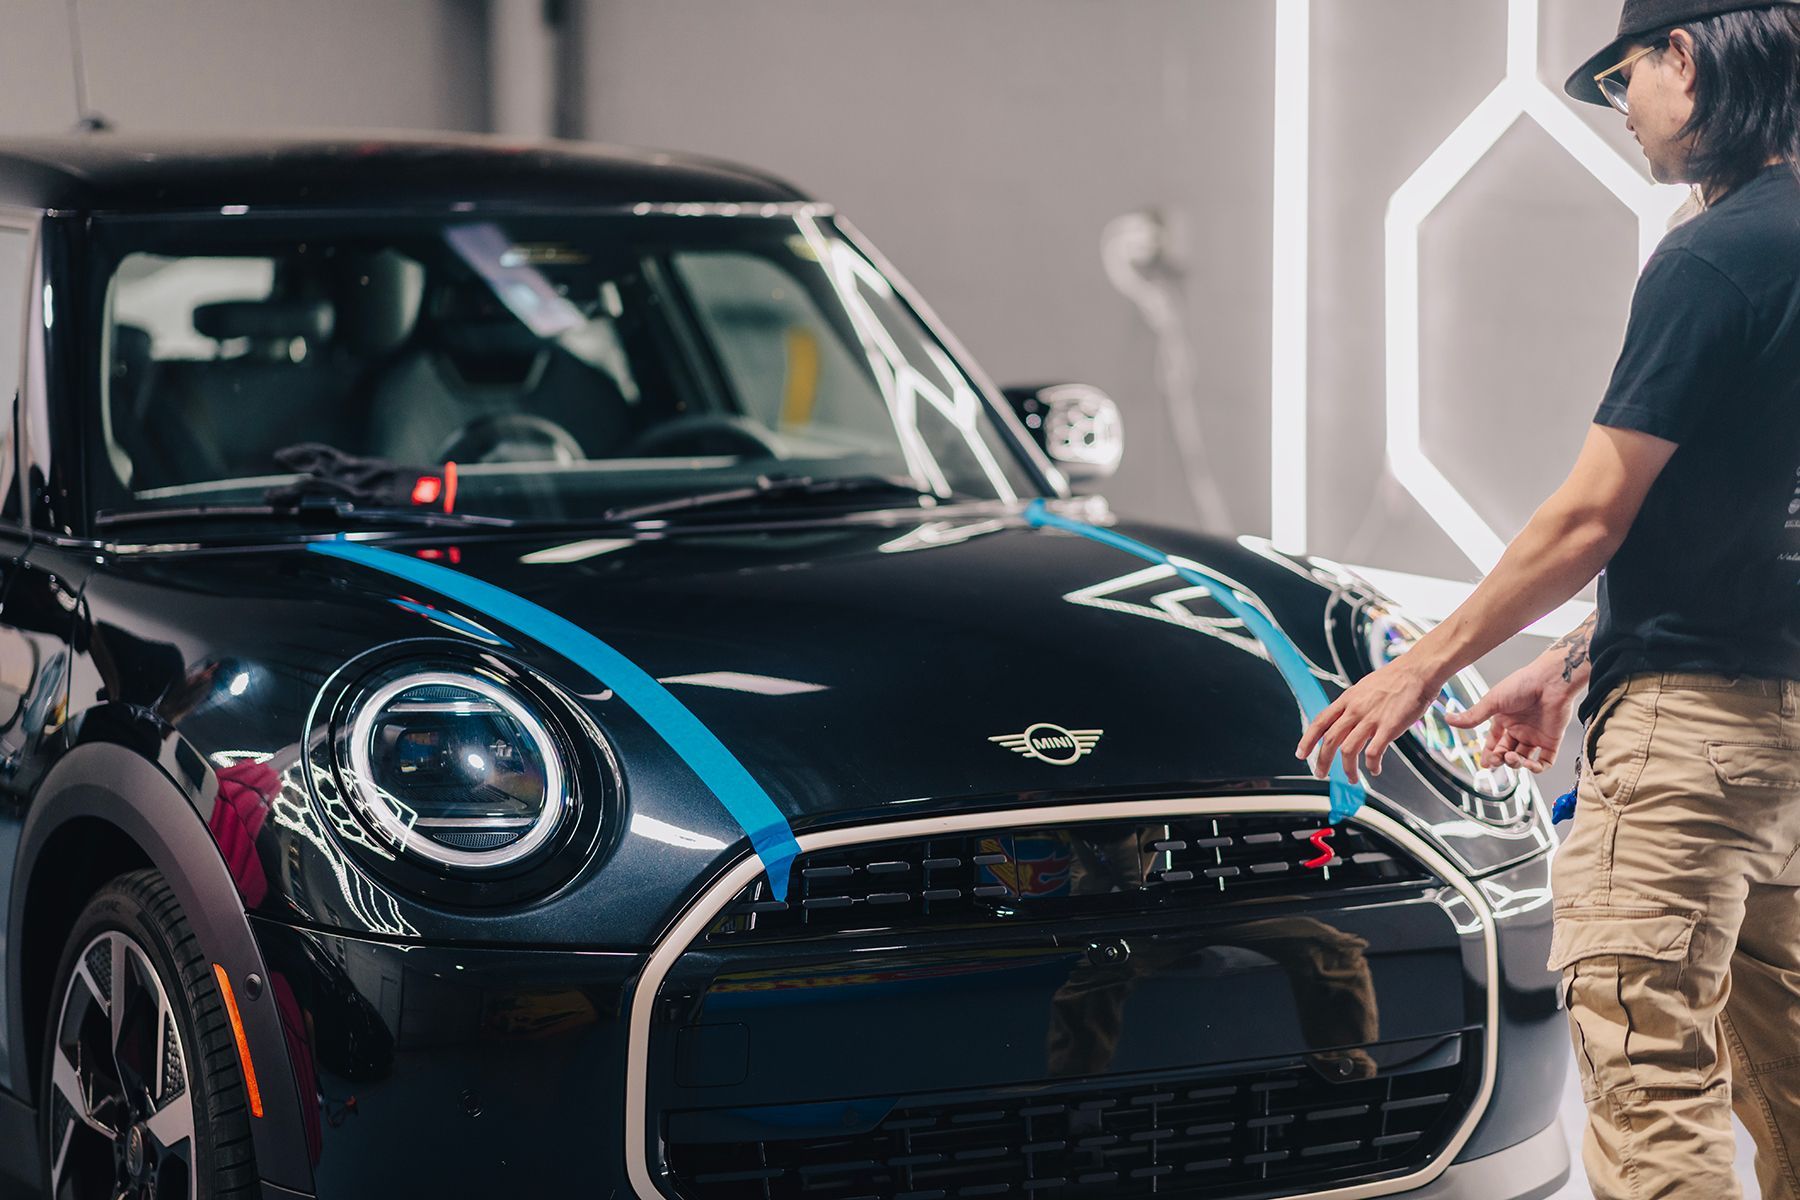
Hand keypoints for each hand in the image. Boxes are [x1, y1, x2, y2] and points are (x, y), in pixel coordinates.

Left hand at [1295, 658, 1440, 784]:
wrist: (1417, 671)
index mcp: (1347, 700)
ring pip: (1348, 750)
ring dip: (1348, 769)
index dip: (1308, 740)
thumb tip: (1345, 719)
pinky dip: (1371, 765)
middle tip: (1321, 773)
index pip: (1320, 722)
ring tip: (1352, 778)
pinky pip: (1373, 752)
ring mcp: (1371, 719)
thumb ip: (1353, 705)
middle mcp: (1355, 710)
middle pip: (1330, 740)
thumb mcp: (1364, 688)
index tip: (1301, 754)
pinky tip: (1374, 769)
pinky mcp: (1388, 727)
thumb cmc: (1395, 679)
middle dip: (1322, 761)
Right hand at [1442, 661, 1578, 772]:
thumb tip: (1449, 719)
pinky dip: (1537, 767)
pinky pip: (1545, 761)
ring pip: (1524, 759)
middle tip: (1497, 759)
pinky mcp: (1551, 740)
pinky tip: (1529, 764)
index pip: (1494, 742)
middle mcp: (1519, 728)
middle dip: (1500, 759)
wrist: (1550, 681)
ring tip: (1511, 757)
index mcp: (1504, 719)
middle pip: (1506, 752)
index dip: (1489, 754)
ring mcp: (1535, 735)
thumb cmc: (1523, 684)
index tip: (1486, 764)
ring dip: (1516, 763)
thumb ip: (1473, 716)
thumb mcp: (1492, 702)